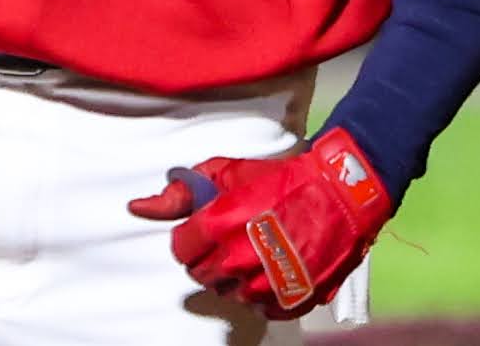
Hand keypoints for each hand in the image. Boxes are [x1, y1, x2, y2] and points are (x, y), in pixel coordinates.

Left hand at [127, 128, 393, 319]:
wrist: (341, 193)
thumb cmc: (284, 178)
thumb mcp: (227, 172)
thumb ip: (180, 192)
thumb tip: (138, 207)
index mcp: (220, 226)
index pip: (180, 250)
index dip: (190, 238)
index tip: (203, 230)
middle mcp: (241, 259)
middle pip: (202, 275)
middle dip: (210, 257)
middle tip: (230, 240)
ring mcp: (268, 283)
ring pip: (231, 294)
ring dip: (237, 277)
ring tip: (254, 252)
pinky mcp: (293, 299)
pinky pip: (261, 308)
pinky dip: (263, 293)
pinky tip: (272, 269)